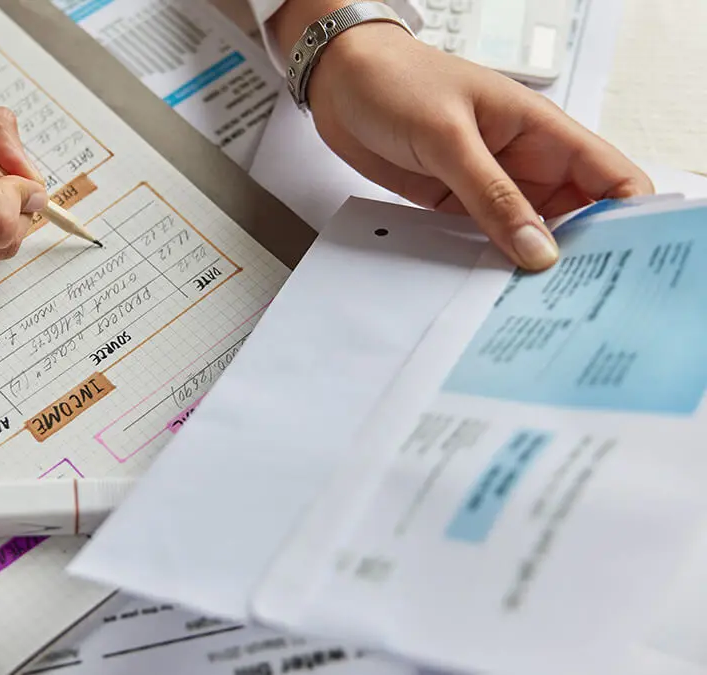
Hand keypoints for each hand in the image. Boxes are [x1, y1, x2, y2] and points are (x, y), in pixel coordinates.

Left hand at [276, 19, 652, 269]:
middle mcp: (524, 162)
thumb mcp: (448, 137)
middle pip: (577, 218)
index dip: (626, 219)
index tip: (618, 263)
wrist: (340, 82)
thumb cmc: (396, 81)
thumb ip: (491, 195)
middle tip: (571, 301)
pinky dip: (488, 263)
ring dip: (529, 266)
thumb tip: (538, 248)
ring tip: (530, 306)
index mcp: (542, 132)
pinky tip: (486, 290)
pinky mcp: (457, 204)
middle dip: (579, 257)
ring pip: (530, 236)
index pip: (610, 177)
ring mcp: (491, 186)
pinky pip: (484, 241)